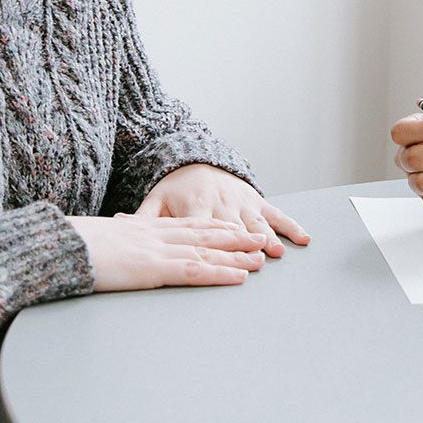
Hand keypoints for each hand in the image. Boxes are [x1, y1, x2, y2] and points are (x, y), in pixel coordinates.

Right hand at [66, 214, 270, 292]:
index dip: (211, 225)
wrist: (56, 243)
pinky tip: (239, 278)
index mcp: (140, 228)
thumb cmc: (68, 244)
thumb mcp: (95, 240)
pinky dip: (219, 274)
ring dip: (235, 256)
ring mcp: (155, 250)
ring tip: (260, 259)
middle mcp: (153, 235)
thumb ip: (112, 245)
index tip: (232, 225)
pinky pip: (193, 271)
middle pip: (202, 235)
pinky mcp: (152, 268)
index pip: (183, 224)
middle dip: (233, 237)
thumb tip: (110, 252)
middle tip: (259, 239)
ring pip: (205, 251)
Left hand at [136, 163, 309, 257]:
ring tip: (278, 252)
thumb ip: (142, 218)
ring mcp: (241, 202)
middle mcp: (221, 203)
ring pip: (256, 222)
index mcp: (195, 205)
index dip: (214, 242)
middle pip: (235, 228)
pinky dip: (291, 226)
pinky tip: (303, 239)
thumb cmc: (174, 189)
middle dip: (246, 244)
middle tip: (259, 262)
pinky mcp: (255, 200)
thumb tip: (118, 227)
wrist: (197, 160)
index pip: (204, 227)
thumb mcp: (156, 200)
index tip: (222, 257)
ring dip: (268, 237)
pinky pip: (276, 213)